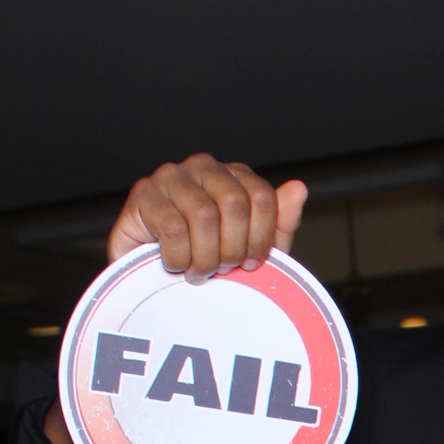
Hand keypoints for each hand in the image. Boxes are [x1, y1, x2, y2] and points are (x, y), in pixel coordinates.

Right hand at [108, 153, 306, 277]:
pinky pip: (172, 227)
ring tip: (199, 272)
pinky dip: (179, 257)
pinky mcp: (144, 194)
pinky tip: (176, 266)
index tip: (251, 263)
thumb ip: (278, 222)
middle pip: (235, 202)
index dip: (261, 238)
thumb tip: (298, 188)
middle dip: (233, 248)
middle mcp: (204, 168)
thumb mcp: (253, 248)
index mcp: (234, 176)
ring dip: (205, 257)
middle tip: (223, 269)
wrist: (156, 276)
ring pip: (203, 215)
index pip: (262, 197)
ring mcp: (172, 176)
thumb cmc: (207, 258)